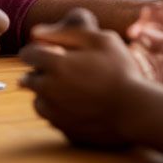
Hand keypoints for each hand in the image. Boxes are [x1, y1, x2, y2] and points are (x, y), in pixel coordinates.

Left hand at [18, 9, 139, 148]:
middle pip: (28, 79)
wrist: (135, 111)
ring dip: (46, 93)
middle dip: (41, 72)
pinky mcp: (63, 129)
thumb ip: (67, 32)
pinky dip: (57, 110)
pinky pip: (51, 117)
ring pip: (38, 100)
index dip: (38, 50)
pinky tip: (77, 105)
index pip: (27, 54)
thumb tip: (35, 32)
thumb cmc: (121, 70)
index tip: (52, 51)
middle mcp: (47, 89)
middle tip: (66, 70)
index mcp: (55, 64)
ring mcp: (54, 112)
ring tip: (71, 89)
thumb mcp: (101, 40)